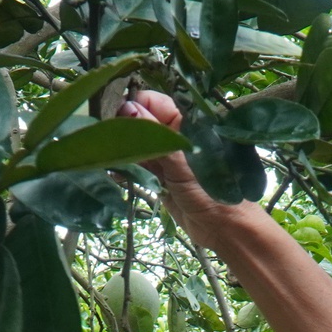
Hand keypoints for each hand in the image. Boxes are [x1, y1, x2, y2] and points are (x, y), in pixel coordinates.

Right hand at [120, 91, 264, 251]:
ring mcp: (166, 156)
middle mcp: (175, 135)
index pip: (151, 101)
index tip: (112, 117)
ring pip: (136, 143)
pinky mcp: (160, 176)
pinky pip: (137, 164)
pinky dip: (125, 167)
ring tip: (109, 158)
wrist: (224, 230)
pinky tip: (115, 173)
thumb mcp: (181, 164)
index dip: (131, 105)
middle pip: (140, 121)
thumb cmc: (212, 194)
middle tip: (107, 141)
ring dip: (122, 150)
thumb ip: (155, 137)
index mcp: (186, 122)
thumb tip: (128, 108)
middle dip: (122, 129)